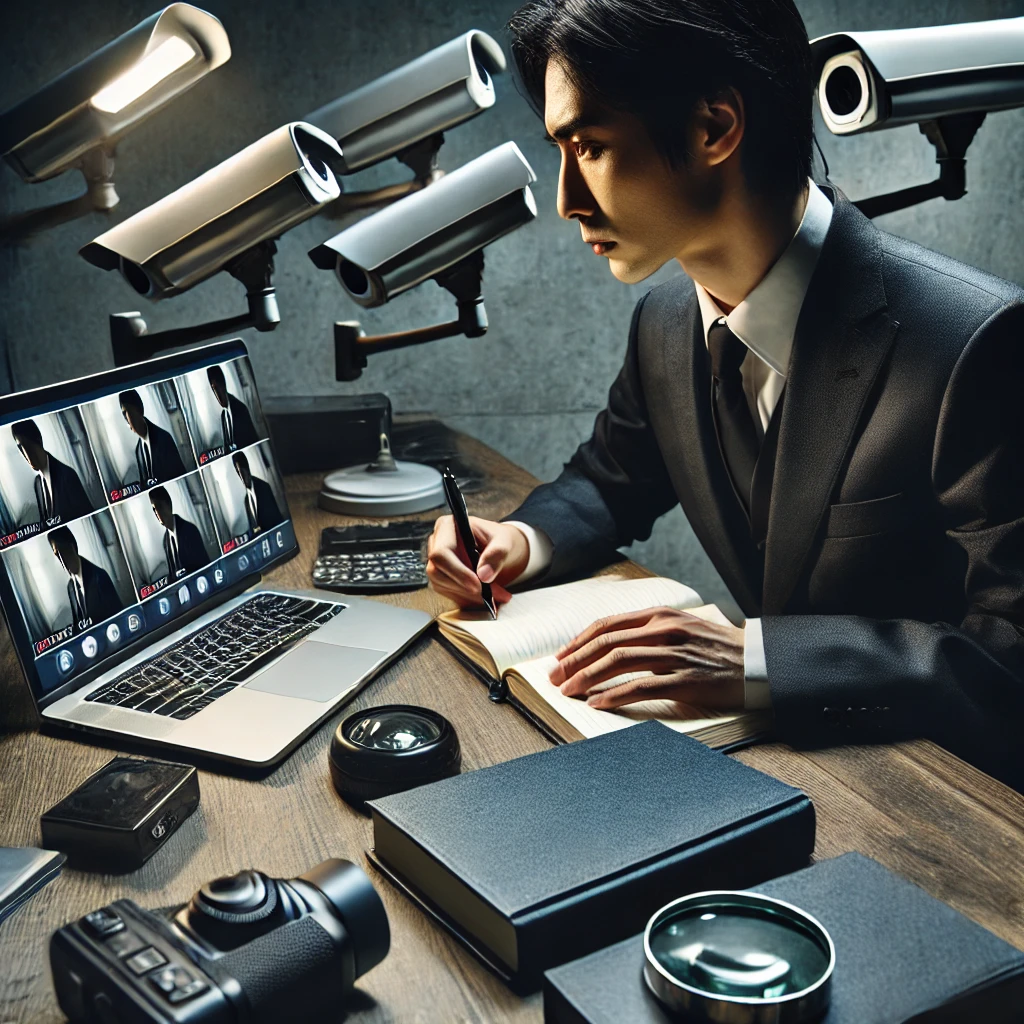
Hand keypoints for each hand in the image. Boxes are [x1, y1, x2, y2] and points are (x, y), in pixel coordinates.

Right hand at [426, 515, 528, 607]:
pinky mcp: (440, 577)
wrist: (498, 549)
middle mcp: (436, 543)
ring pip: (441, 585)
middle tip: (491, 596)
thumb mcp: (504, 542)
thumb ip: (497, 554)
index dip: (457, 572)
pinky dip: (467, 598)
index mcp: (447, 526)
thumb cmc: (498, 540)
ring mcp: (436, 561)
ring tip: (494, 596)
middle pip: (437, 571)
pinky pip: (447, 592)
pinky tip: (485, 597)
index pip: (441, 553)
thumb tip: (484, 575)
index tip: (478, 585)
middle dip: (464, 587)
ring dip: (468, 595)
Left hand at [548, 606, 744, 709]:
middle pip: (606, 642)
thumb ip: (649, 632)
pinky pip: (642, 686)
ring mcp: (675, 653)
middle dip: (574, 660)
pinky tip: (597, 704)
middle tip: (554, 678)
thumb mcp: (681, 628)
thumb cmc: (717, 648)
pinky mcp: (686, 679)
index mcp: (660, 615)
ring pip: (618, 661)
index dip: (578, 641)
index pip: (607, 624)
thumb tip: (610, 647)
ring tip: (569, 691)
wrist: (758, 661)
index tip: (560, 656)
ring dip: (587, 677)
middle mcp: (664, 629)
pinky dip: (614, 695)